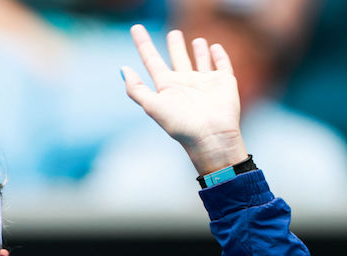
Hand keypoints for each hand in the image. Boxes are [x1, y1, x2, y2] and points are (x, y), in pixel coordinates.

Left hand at [122, 24, 247, 174]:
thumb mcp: (152, 106)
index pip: (151, 60)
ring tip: (196, 40)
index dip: (143, 44)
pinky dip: (219, 56)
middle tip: (174, 33)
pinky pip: (221, 65)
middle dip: (175, 46)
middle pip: (177, 58)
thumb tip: (122, 69)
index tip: (135, 28)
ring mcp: (204, 82)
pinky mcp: (224, 82)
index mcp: (166, 87)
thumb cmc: (180, 124)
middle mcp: (184, 83)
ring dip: (197, 51)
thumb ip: (136, 89)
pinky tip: (215, 48)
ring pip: (199, 61)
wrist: (210, 136)